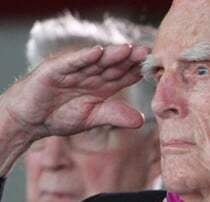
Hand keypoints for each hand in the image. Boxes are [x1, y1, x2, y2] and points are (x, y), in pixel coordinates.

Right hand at [0, 44, 149, 142]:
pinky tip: (97, 51)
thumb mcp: (93, 118)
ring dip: (111, 54)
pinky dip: (83, 57)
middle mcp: (90, 75)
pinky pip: (71, 62)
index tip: (155, 67)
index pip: (124, 75)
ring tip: (128, 49)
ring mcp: (72, 70)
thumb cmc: (61, 116)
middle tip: (148, 53)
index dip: (138, 70)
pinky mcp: (54, 70)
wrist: (30, 120)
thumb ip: (115, 116)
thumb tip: (142, 120)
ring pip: (95, 60)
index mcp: (102, 86)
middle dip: (130, 59)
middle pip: (113, 65)